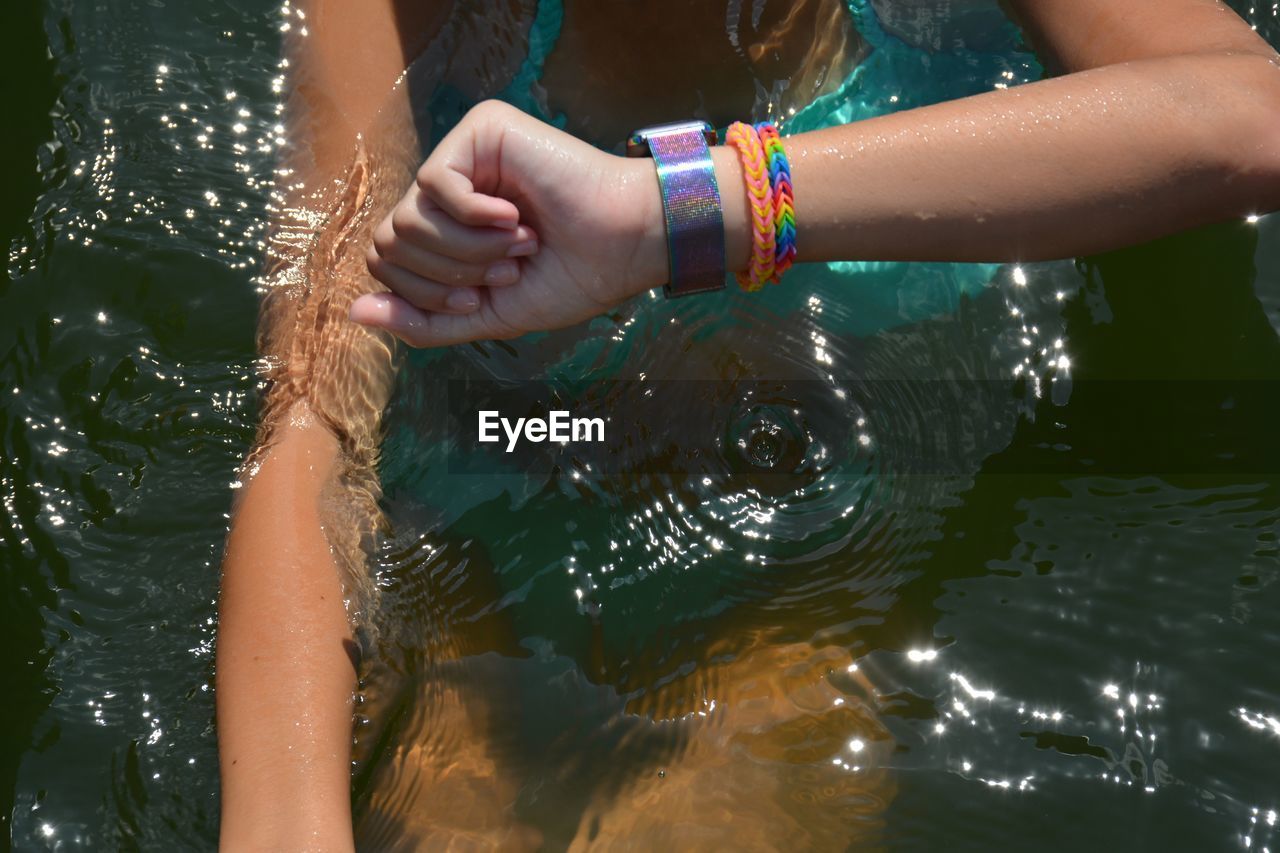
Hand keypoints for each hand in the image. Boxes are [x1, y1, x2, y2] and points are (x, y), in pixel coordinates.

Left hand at [351, 100, 666, 346]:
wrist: (625, 246)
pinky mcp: (479, 131)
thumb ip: (423, 320)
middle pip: (388, 243)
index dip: (427, 294)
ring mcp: (461, 155)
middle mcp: (447, 189)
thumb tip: (355, 314)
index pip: (386, 263)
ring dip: (469, 250)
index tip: (484, 295)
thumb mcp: (487, 314)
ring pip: (407, 219)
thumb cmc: (570, 277)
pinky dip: (476, 217)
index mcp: (445, 229)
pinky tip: (516, 216)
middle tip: (507, 266)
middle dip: (449, 274)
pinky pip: (435, 184)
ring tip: (519, 242)